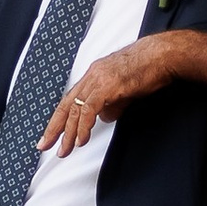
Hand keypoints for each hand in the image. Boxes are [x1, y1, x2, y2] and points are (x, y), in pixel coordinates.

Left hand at [36, 23, 206, 155]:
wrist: (162, 56)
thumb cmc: (149, 70)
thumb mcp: (125, 90)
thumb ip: (112, 103)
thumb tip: (103, 117)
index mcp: (93, 75)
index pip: (71, 99)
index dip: (60, 118)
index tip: (52, 134)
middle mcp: (91, 76)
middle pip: (66, 105)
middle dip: (54, 127)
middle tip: (44, 145)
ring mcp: (98, 79)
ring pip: (75, 109)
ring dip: (69, 132)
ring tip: (66, 149)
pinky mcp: (108, 86)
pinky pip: (89, 109)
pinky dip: (83, 126)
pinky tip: (81, 139)